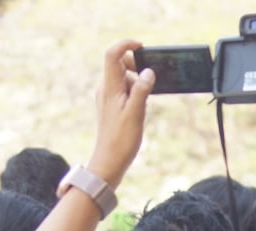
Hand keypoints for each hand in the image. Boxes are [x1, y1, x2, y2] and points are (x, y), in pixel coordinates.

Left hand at [86, 39, 154, 188]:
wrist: (109, 161)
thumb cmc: (121, 140)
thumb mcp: (135, 113)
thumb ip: (142, 90)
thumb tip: (148, 72)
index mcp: (109, 87)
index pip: (113, 54)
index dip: (126, 44)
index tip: (142, 46)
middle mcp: (106, 89)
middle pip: (120, 63)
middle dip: (137, 66)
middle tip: (150, 82)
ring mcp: (108, 97)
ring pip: (124, 78)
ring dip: (138, 82)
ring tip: (144, 103)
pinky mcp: (112, 106)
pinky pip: (124, 90)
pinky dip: (136, 92)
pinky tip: (141, 108)